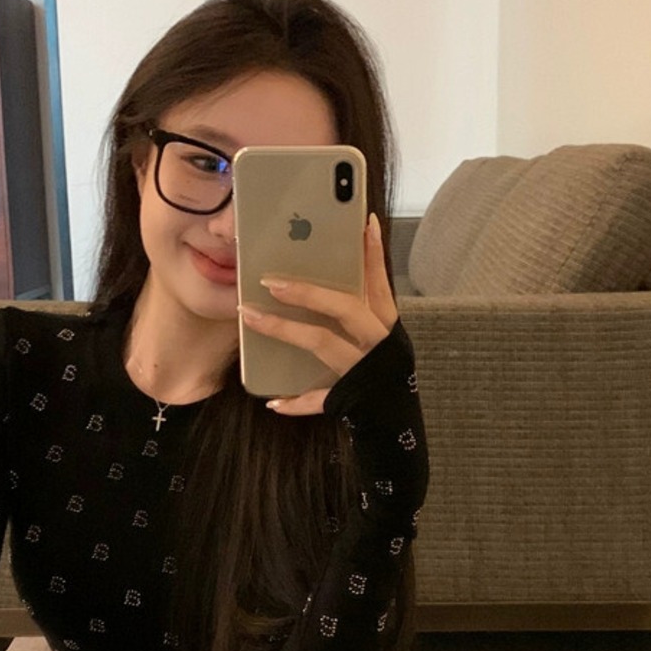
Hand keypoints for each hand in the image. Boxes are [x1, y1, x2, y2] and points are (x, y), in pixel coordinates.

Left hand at [239, 212, 397, 415]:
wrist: (397, 428)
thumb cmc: (380, 373)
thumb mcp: (376, 337)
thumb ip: (357, 311)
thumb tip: (317, 281)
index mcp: (386, 326)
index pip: (379, 284)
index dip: (374, 255)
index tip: (364, 223)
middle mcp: (379, 345)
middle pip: (347, 309)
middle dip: (309, 292)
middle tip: (272, 280)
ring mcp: (363, 372)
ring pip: (323, 344)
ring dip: (285, 330)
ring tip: (252, 316)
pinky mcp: (349, 400)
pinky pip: (319, 399)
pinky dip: (295, 401)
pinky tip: (273, 401)